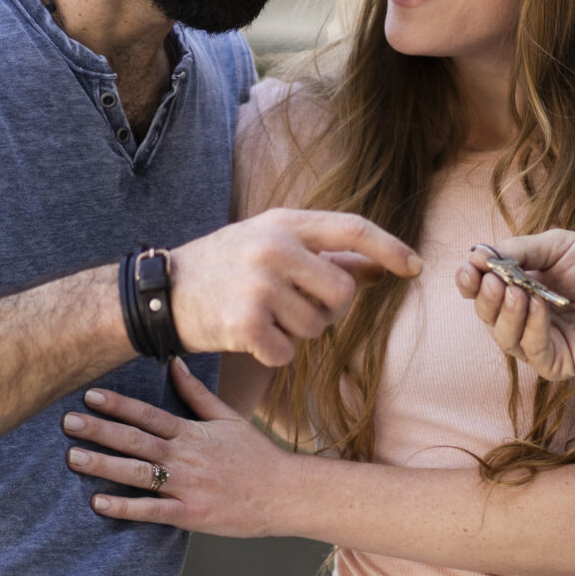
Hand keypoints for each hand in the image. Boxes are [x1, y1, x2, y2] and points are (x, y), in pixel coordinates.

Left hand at [64, 359, 296, 536]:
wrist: (285, 492)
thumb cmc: (257, 455)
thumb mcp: (228, 418)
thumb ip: (198, 394)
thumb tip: (174, 365)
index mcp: (193, 432)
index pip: (149, 414)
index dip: (118, 405)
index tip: (90, 396)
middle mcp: (186, 456)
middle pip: (136, 440)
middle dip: (100, 430)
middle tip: (68, 422)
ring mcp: (187, 485)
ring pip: (139, 472)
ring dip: (104, 464)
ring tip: (73, 457)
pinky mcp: (191, 514)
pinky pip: (152, 510)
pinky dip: (125, 507)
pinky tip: (99, 503)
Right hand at [164, 209, 420, 366]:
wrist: (158, 294)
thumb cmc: (226, 268)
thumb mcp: (272, 244)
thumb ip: (326, 254)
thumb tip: (385, 266)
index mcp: (284, 222)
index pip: (353, 228)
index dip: (390, 248)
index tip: (416, 267)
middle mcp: (274, 248)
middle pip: (342, 292)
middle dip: (329, 309)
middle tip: (293, 305)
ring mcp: (259, 285)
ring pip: (316, 327)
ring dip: (297, 332)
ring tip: (262, 315)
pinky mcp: (245, 323)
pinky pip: (287, 352)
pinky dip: (272, 353)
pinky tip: (248, 335)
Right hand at [455, 232, 574, 379]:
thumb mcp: (556, 246)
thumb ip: (519, 250)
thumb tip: (476, 254)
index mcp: (520, 290)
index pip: (484, 292)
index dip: (471, 283)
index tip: (467, 268)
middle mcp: (525, 320)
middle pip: (489, 317)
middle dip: (484, 299)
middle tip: (490, 280)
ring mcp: (541, 343)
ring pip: (505, 339)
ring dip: (506, 313)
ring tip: (516, 290)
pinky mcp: (560, 362)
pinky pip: (534, 353)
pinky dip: (530, 329)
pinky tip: (537, 306)